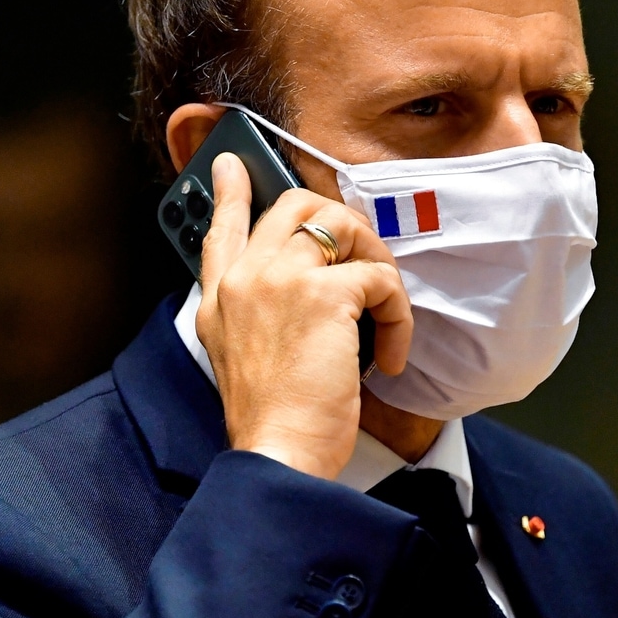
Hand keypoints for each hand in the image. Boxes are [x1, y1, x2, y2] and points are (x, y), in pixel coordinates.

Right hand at [197, 152, 412, 479]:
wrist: (277, 454)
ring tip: (383, 316)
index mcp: (219, 298)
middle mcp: (243, 279)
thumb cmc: (272, 421)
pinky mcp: (323, 296)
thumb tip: (307, 291)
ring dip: (378, 266)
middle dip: (342, 226)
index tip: (232, 163)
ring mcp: (280, 280)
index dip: (231, 191)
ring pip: (343, 228)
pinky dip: (398, 317)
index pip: (221, 227)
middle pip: (296, 208)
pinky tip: (389, 357)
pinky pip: (379, 279)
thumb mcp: (240, 360)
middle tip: (364, 264)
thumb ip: (257, 316)